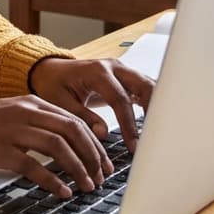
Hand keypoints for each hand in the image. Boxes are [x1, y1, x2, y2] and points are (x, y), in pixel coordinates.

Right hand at [0, 96, 112, 198]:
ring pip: (58, 147)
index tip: (104, 162)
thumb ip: (35, 124)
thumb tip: (66, 144)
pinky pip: (33, 166)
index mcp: (30, 103)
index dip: (94, 143)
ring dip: (78, 169)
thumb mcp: (10, 116)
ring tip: (87, 187)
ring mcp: (12, 130)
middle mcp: (24, 112)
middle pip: (71, 131)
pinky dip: (52, 181)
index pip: (73, 120)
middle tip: (102, 177)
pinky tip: (61, 192)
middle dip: (93, 156)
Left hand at [27, 57, 154, 152]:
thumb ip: (82, 117)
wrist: (51, 71)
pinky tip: (156, 123)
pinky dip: (152, 103)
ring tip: (162, 132)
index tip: (134, 145)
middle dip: (154, 110)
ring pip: (148, 85)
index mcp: (97, 71)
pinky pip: (144, 89)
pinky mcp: (125, 78)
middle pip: (143, 85)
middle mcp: (113, 67)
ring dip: (157, 106)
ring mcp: (121, 71)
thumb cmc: (53, 85)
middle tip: (158, 136)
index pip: (120, 99)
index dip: (129, 124)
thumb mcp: (60, 102)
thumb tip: (103, 133)